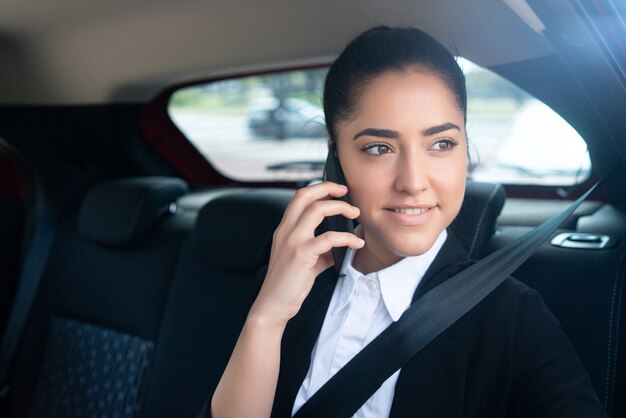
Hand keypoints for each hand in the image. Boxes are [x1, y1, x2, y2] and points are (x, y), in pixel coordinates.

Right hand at [248, 181, 363, 327]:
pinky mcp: (301, 255)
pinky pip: (329, 238)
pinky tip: (356, 243)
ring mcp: (292, 241)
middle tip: (346, 192)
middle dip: (328, 188)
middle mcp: (286, 231)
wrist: (273, 304)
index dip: (319, 188)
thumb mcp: (304, 260)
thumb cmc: (288, 283)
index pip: (299, 197)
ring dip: (341, 208)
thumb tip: (342, 244)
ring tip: (355, 214)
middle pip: (305, 196)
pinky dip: (347, 237)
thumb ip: (321, 249)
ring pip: (317, 210)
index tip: (336, 190)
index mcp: (285, 229)